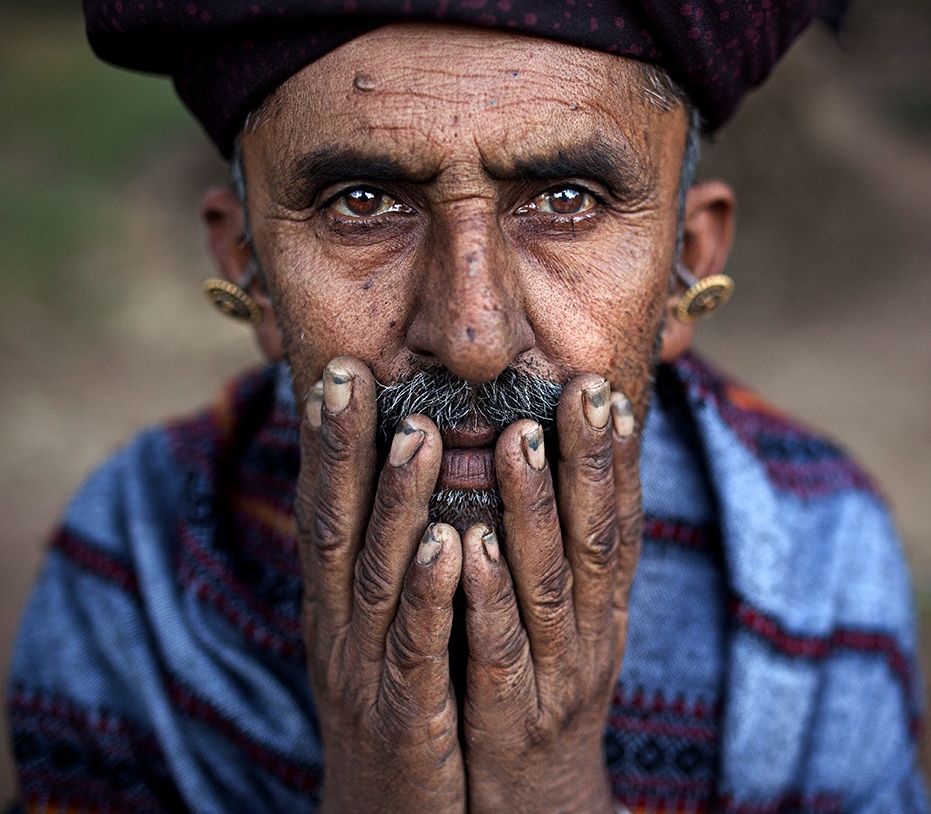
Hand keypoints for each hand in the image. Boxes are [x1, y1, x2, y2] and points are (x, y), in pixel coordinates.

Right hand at [294, 357, 464, 813]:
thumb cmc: (398, 705)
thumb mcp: (381, 630)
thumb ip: (388, 561)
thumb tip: (407, 479)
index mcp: (338, 605)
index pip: (326, 508)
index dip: (328, 441)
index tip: (341, 369)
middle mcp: (340, 629)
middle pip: (336, 528)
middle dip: (342, 451)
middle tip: (353, 376)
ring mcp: (368, 673)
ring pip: (379, 578)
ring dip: (397, 505)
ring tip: (419, 436)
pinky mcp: (406, 716)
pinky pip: (419, 650)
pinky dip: (430, 597)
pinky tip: (451, 547)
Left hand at [459, 375, 643, 813]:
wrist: (537, 812)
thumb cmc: (546, 700)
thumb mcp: (573, 629)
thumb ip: (568, 558)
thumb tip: (565, 473)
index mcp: (605, 611)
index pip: (621, 523)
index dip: (618, 458)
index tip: (606, 390)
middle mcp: (592, 637)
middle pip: (597, 540)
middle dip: (590, 463)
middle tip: (581, 391)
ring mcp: (554, 677)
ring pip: (550, 585)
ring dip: (535, 511)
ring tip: (516, 441)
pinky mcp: (508, 717)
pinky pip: (498, 650)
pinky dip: (488, 595)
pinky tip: (469, 542)